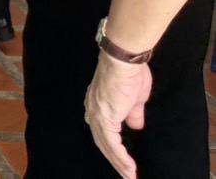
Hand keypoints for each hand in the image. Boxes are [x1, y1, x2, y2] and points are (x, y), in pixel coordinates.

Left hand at [86, 54, 151, 178]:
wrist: (124, 61)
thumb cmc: (130, 74)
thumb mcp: (134, 98)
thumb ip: (132, 113)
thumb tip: (135, 125)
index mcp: (97, 104)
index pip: (102, 131)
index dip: (112, 147)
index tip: (121, 160)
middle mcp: (93, 109)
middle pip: (102, 142)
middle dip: (114, 159)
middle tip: (126, 174)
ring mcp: (97, 113)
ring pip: (106, 145)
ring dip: (118, 162)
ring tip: (129, 176)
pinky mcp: (105, 116)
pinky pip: (111, 143)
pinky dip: (120, 157)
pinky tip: (128, 167)